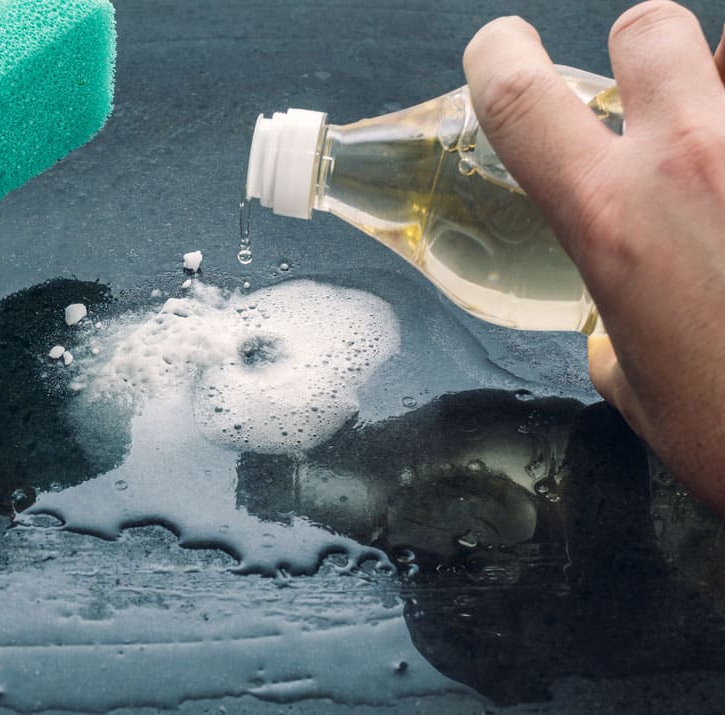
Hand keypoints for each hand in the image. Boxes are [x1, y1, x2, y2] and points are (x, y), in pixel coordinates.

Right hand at [463, 1, 724, 512]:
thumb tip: (626, 323)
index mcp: (609, 216)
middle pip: (648, 27)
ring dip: (722, 93)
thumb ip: (619, 330)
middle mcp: (691, 160)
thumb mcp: (640, 391)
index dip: (495, 57)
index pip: (518, 95)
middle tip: (655, 113)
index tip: (500, 55)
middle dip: (641, 58)